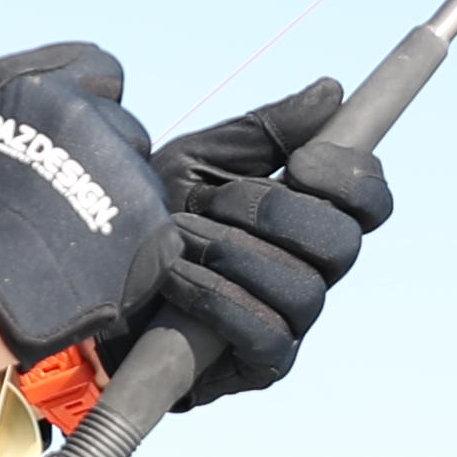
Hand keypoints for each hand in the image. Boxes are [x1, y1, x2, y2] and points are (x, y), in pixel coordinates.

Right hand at [0, 43, 175, 361]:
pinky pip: (151, 227)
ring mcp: (128, 174)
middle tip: (62, 189)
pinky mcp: (151, 227)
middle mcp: (95, 121)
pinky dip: (127, 242)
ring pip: (136, 176)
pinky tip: (89, 258)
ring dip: (114, 195)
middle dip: (101, 150)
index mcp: (50, 87)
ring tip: (68, 230)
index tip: (70, 128)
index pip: (100, 67)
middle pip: (122, 125)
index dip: (88, 95)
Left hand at [149, 77, 396, 409]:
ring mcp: (291, 323)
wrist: (86, 281)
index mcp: (308, 219)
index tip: (300, 161)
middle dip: (274, 213)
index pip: (370, 203)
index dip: (351, 178)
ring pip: (304, 290)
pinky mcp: (261, 366)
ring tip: (179, 238)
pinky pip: (267, 334)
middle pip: (343, 245)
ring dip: (233, 254)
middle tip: (214, 201)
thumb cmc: (149, 219)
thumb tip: (331, 91)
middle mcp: (311, 271)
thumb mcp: (198, 159)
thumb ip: (264, 131)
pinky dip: (217, 298)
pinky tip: (175, 277)